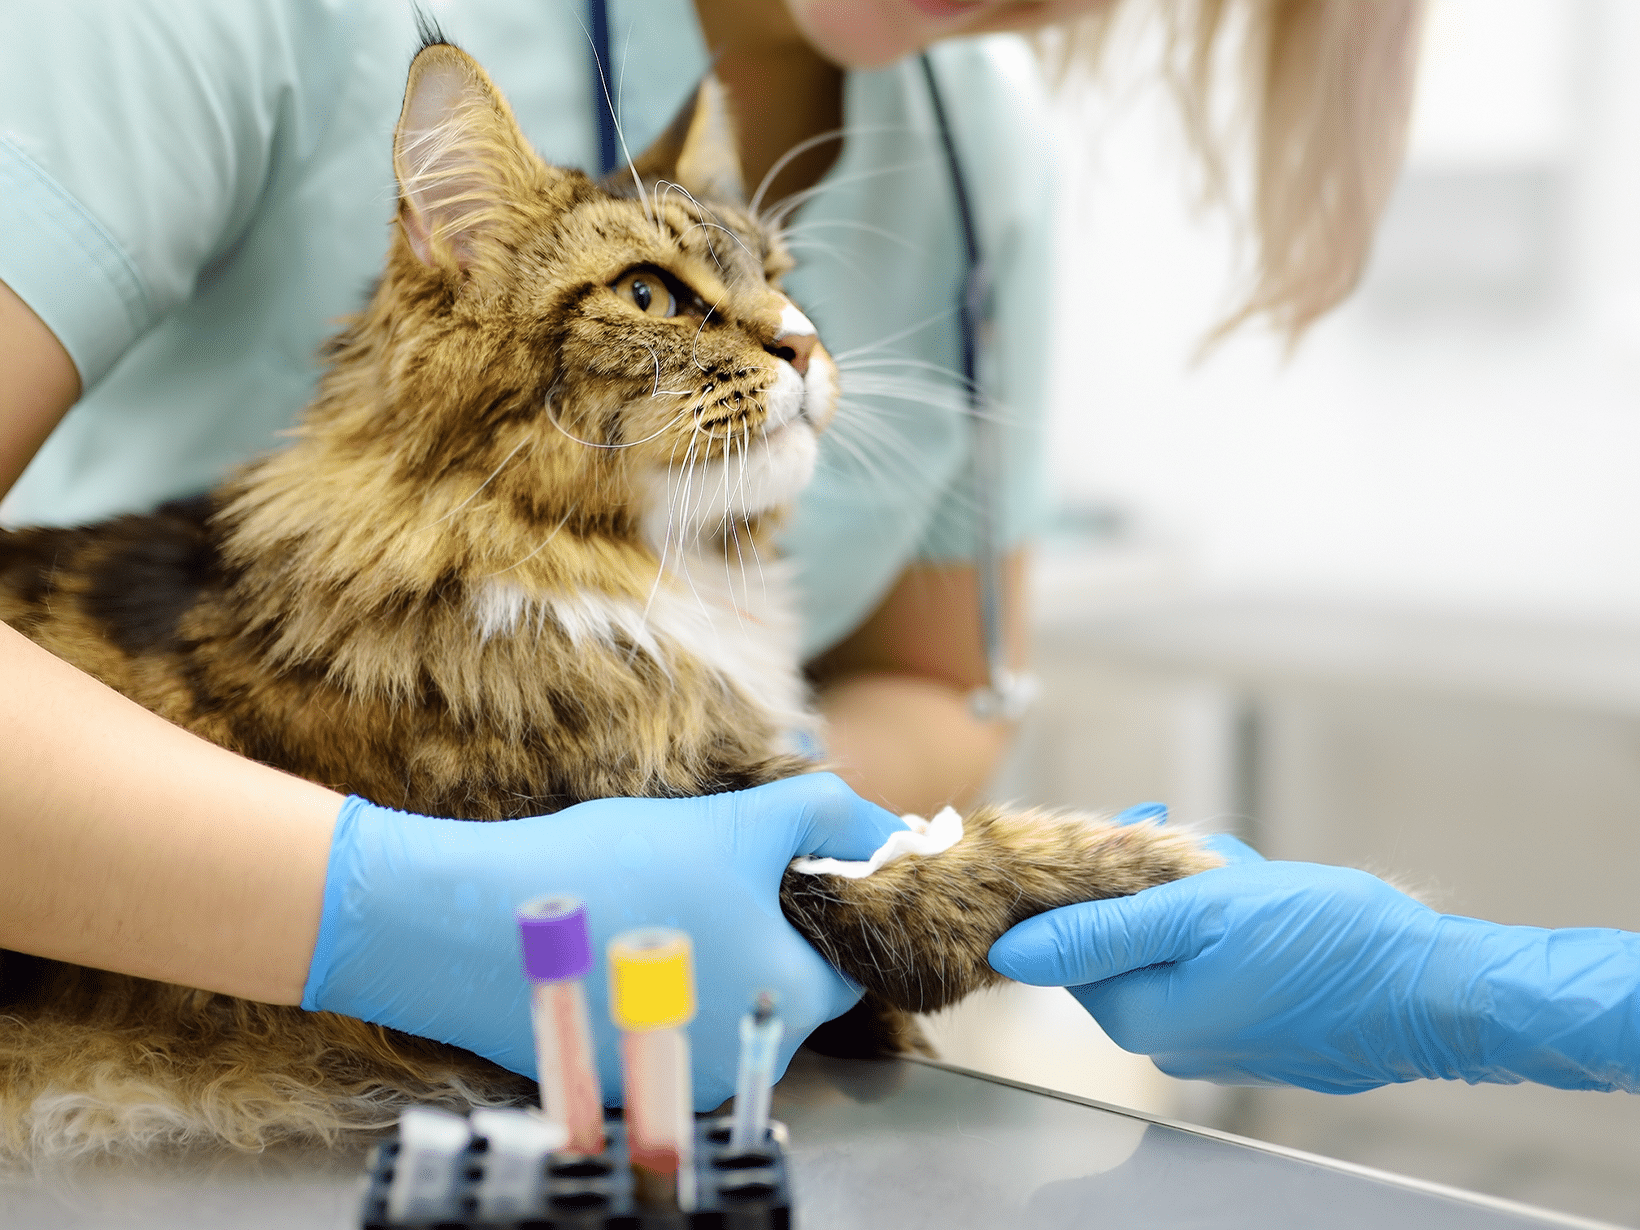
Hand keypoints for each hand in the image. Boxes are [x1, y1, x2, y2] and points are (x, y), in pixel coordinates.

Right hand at [302, 773, 905, 1108]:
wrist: (471, 921)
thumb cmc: (615, 869)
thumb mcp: (736, 822)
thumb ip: (824, 817)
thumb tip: (889, 829)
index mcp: (786, 1001)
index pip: (846, 964)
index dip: (821, 908)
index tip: (779, 870)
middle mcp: (742, 1057)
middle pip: (782, 986)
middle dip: (760, 930)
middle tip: (707, 874)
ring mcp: (676, 1078)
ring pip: (723, 1003)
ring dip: (707, 956)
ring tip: (654, 901)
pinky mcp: (619, 1082)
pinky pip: (664, 1026)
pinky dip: (652, 987)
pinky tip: (615, 938)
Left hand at [989, 846, 1639, 1093]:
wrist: (1437, 991)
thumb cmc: (1330, 945)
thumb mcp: (1202, 913)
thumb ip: (1099, 933)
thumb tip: (1011, 952)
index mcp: (1142, 1016)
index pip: (1061, 950)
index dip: (1078, 885)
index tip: (1108, 839)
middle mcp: (1170, 1041)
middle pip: (1118, 942)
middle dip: (1148, 884)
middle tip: (1189, 850)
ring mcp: (1216, 1039)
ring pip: (1170, 943)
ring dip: (1193, 896)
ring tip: (1240, 874)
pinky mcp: (1256, 1028)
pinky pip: (1213, 962)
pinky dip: (1228, 923)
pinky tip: (1264, 898)